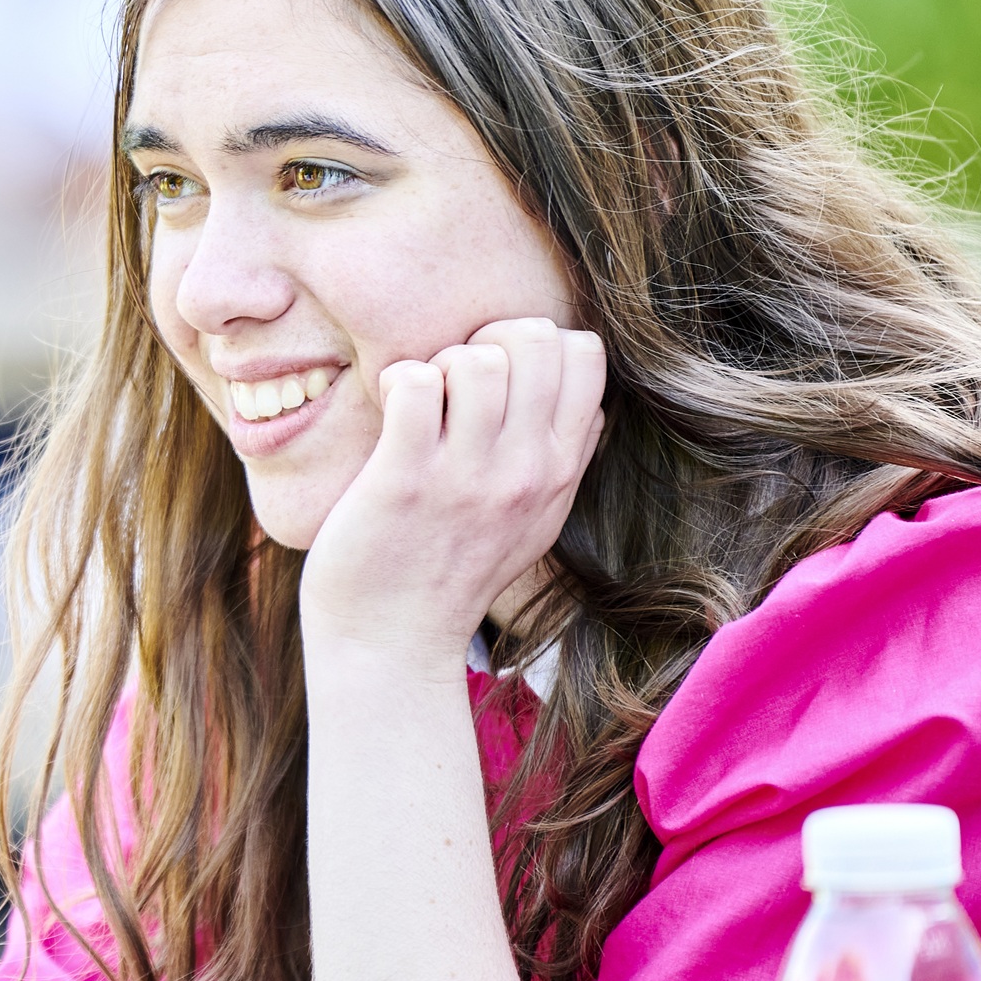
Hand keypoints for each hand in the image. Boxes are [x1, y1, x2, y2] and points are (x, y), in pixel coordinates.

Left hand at [297, 317, 605, 674]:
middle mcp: (525, 472)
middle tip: (454, 380)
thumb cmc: (451, 570)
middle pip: (536, 340)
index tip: (499, 376)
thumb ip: (566, 459)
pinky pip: (414, 382)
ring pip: (475, 358)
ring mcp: (466, 477)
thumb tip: (590, 403)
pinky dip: (396, 381)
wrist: (390, 642)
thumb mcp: (536, 521)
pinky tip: (389, 410)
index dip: (536, 341)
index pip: (584, 354)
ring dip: (439, 364)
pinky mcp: (405, 480)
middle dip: (488, 339)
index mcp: (560, 472)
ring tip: (421, 403)